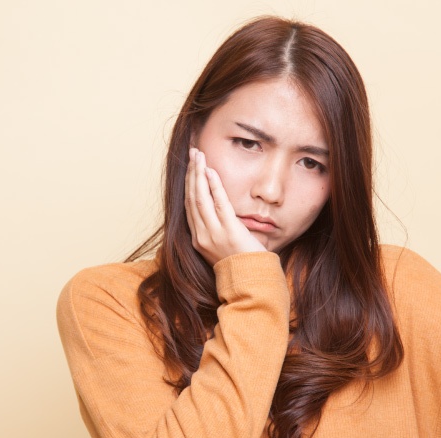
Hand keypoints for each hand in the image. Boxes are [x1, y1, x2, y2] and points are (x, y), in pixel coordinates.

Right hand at [184, 148, 266, 265]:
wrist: (251, 281)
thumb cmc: (240, 263)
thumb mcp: (221, 246)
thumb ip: (215, 229)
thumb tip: (217, 209)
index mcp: (197, 239)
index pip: (188, 205)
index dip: (188, 184)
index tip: (191, 166)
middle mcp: (201, 235)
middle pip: (191, 198)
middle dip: (191, 173)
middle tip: (193, 153)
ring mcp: (214, 233)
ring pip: (200, 198)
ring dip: (198, 174)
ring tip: (199, 156)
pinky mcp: (229, 231)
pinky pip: (219, 204)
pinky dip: (213, 187)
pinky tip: (211, 172)